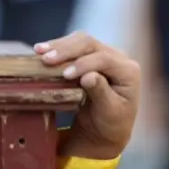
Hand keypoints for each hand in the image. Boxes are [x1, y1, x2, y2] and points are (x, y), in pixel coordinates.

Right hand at [36, 32, 141, 159]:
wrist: (107, 127)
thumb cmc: (111, 122)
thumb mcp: (109, 113)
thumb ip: (101, 93)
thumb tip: (88, 76)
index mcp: (129, 71)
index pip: (105, 59)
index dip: (84, 64)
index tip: (66, 75)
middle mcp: (119, 58)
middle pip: (91, 44)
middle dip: (67, 50)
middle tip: (46, 59)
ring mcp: (105, 53)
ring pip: (80, 41)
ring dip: (59, 45)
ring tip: (39, 52)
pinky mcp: (91, 55)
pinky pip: (73, 46)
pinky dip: (57, 48)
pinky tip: (40, 51)